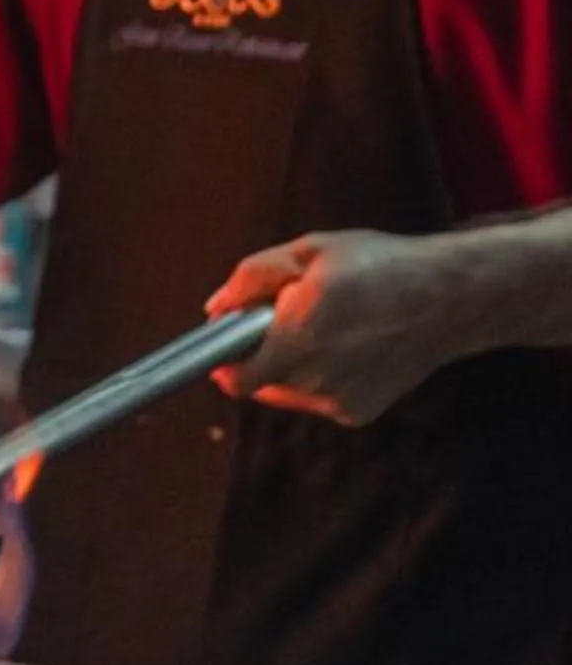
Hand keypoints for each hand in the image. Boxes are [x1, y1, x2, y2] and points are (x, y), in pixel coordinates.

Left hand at [206, 231, 455, 425]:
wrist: (449, 299)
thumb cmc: (380, 266)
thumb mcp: (310, 251)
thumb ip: (253, 278)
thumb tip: (216, 308)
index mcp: (299, 335)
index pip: (236, 378)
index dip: (225, 361)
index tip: (229, 341)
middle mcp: (317, 377)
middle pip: (261, 382)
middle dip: (263, 352)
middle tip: (289, 318)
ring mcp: (339, 400)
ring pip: (288, 391)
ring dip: (291, 366)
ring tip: (327, 328)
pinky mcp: (358, 413)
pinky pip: (317, 398)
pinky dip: (320, 378)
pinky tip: (349, 347)